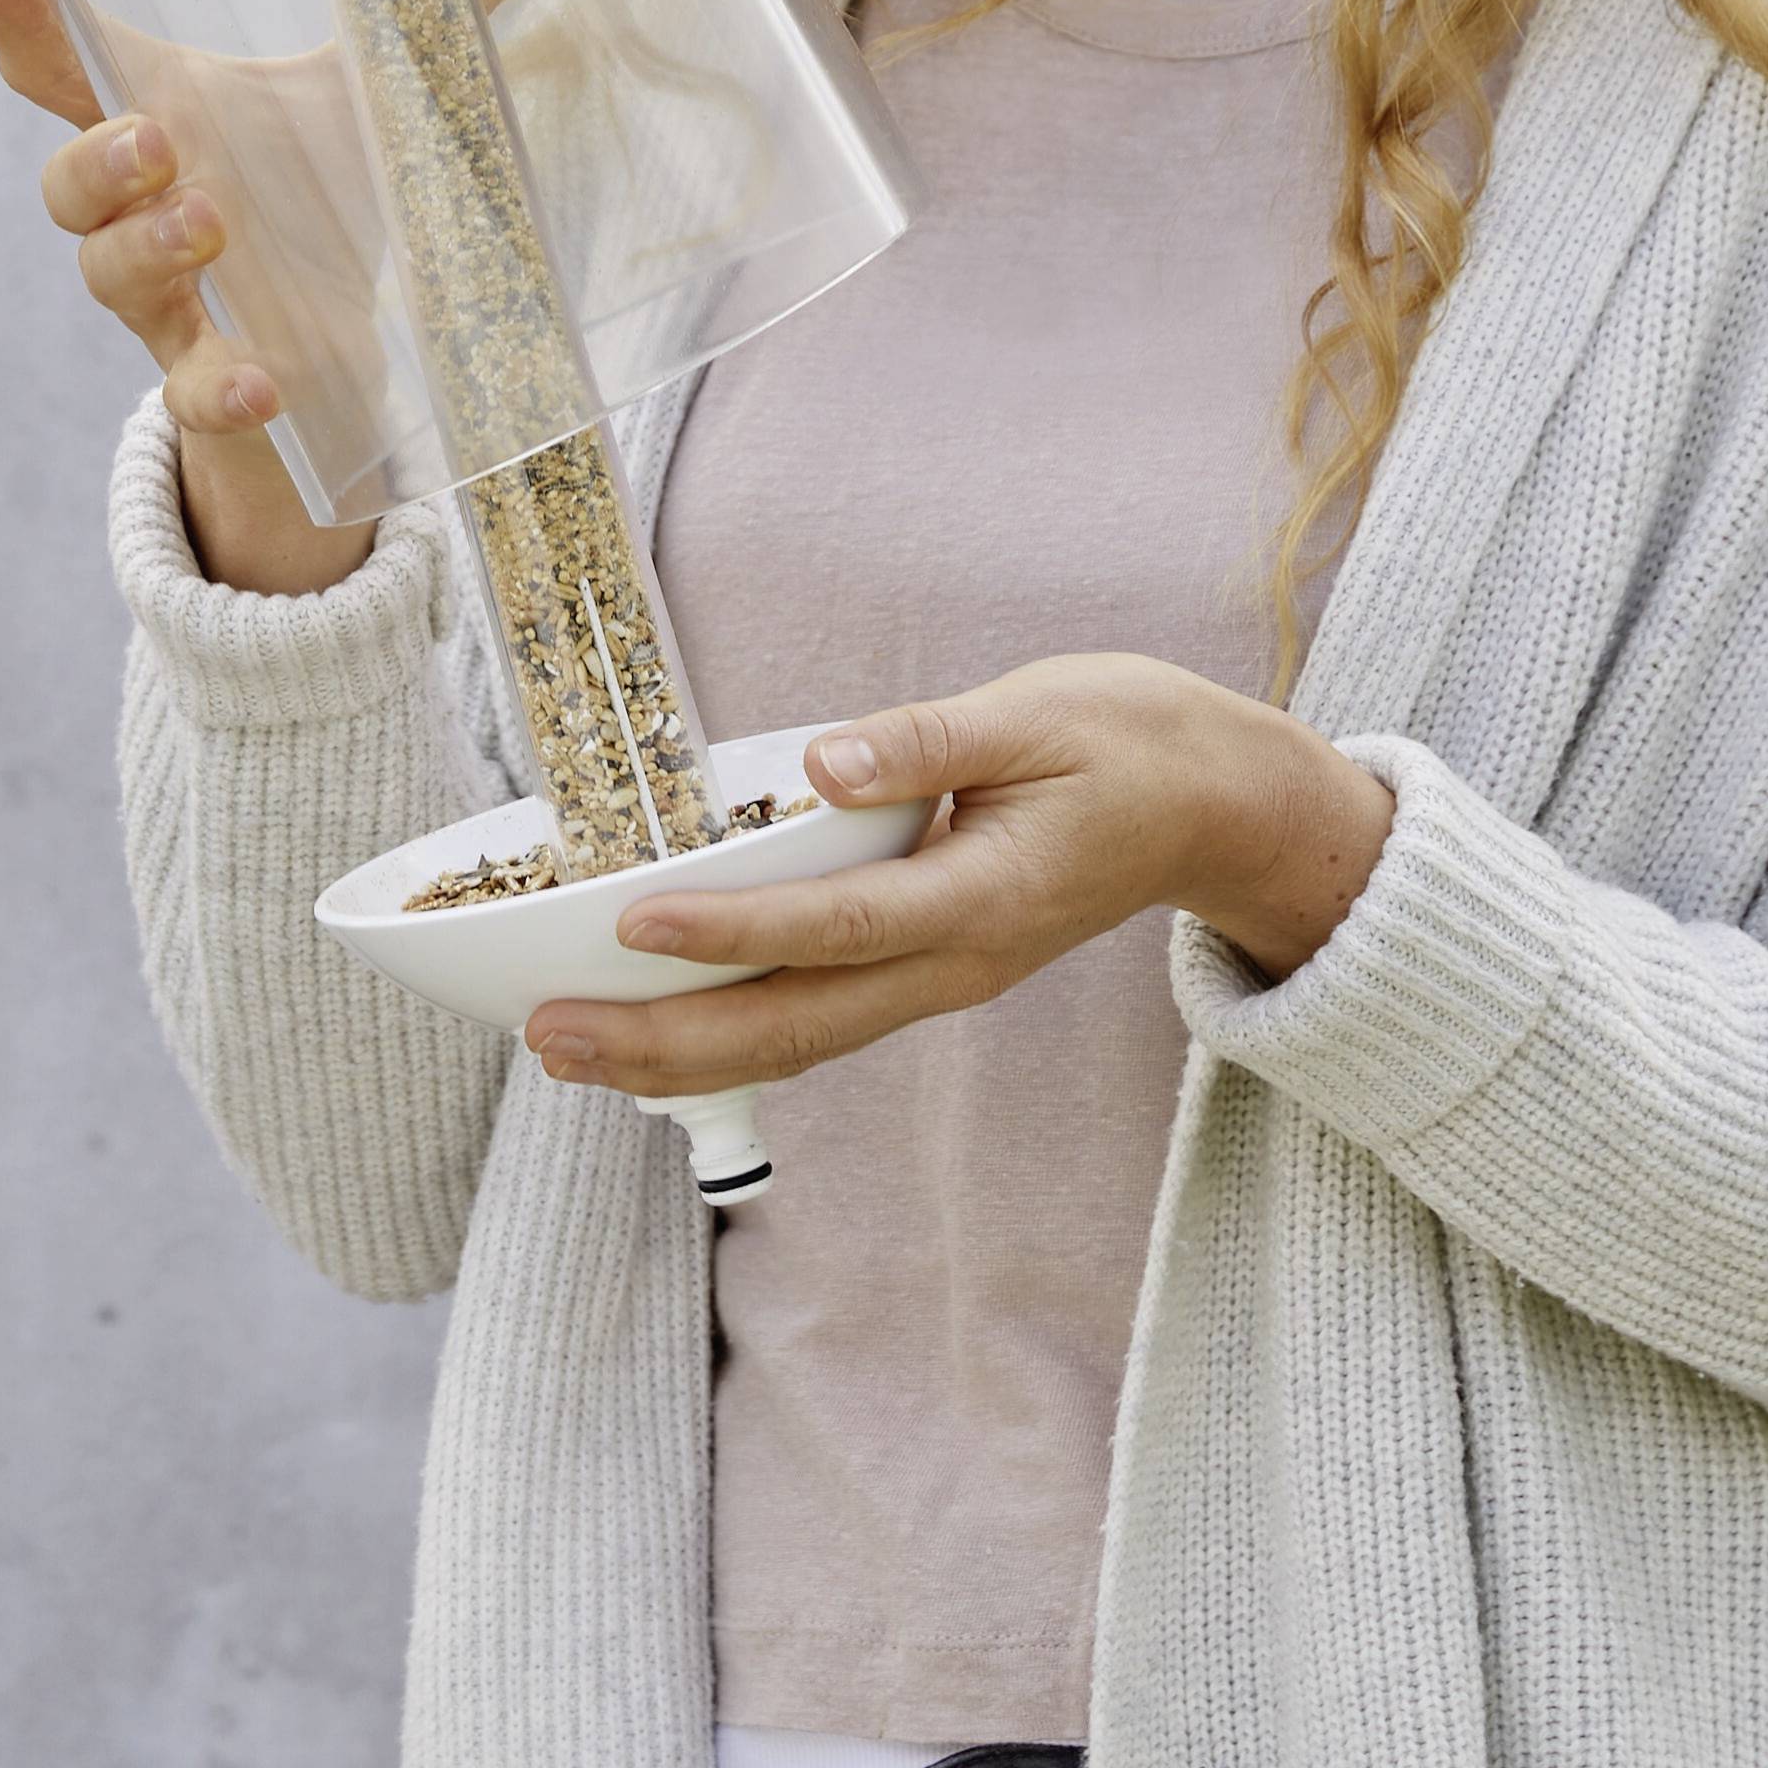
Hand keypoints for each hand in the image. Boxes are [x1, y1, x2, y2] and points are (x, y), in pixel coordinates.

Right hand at [0, 0, 521, 597]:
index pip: (64, 65)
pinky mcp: (214, 373)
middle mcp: (143, 205)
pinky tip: (260, 382)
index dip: (23, 16)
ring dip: (146, 247)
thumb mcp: (373, 87)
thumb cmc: (327, 183)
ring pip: (107, 274)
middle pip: (66, 181)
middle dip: (95, 156)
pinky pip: (189, 388)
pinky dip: (215, 386)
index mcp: (164, 114)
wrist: (347, 340)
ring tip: (210, 223)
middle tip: (155, 136)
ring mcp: (170, 297)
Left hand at [519, 653, 1396, 1096]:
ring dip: (677, 1053)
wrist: (1220, 807)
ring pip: (797, 1040)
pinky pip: (817, 1018)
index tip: (632, 924)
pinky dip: (728, 1032)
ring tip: (565, 1046)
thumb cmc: (1132, 743)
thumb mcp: (1038, 714)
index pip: (835, 927)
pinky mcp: (928, 969)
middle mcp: (954, 964)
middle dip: (663, 1041)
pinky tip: (654, 1025)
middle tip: (546, 1036)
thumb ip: (927, 740)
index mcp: (982, 899)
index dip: (731, 933)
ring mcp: (942, 979)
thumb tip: (828, 760)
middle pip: (794, 1027)